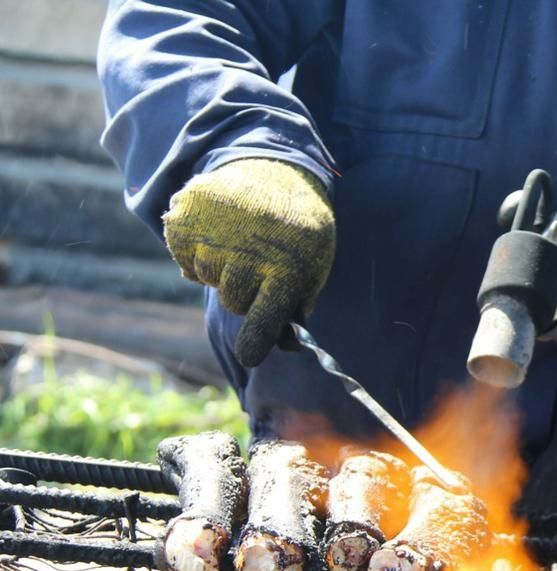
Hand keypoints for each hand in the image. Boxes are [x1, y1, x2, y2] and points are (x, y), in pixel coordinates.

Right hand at [163, 158, 335, 366]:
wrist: (274, 168)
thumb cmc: (298, 230)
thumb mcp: (313, 264)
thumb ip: (298, 305)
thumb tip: (286, 346)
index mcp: (285, 271)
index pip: (264, 321)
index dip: (255, 342)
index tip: (247, 356)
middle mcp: (246, 256)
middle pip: (234, 302)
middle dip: (243, 292)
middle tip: (257, 262)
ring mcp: (212, 237)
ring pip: (207, 279)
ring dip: (220, 268)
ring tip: (240, 238)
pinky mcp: (184, 220)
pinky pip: (183, 258)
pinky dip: (197, 251)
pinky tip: (218, 230)